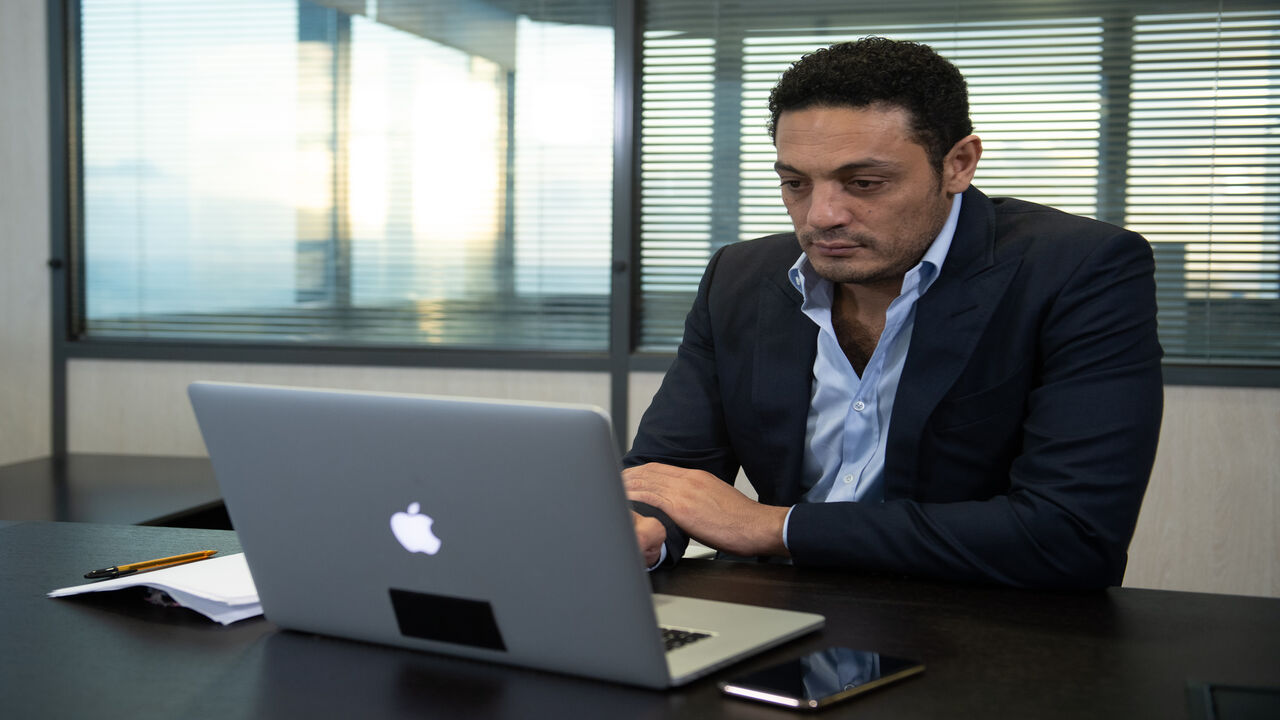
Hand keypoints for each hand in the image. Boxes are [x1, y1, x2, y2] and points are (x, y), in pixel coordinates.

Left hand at [624, 463, 789, 557]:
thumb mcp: (717, 497)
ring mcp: (685, 493)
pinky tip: (624, 502)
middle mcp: (688, 480)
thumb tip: (685, 504)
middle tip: (612, 483)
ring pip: (647, 483)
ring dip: (627, 487)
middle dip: (628, 477)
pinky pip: (652, 499)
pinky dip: (636, 498)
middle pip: (649, 472)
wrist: (756, 525)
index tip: (628, 477)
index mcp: (696, 476)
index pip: (660, 468)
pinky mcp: (683, 509)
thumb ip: (697, 496)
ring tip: (611, 491)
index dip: (640, 472)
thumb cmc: (740, 519)